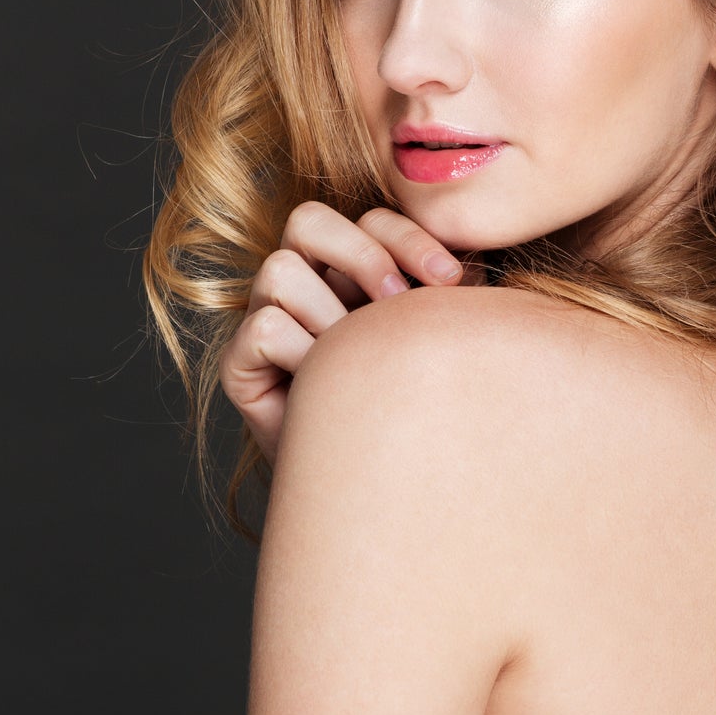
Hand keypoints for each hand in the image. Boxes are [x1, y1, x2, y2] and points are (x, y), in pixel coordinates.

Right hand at [218, 202, 464, 462]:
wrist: (383, 495)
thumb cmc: (420, 414)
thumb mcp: (439, 342)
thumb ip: (447, 296)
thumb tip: (475, 261)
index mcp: (354, 270)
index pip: (371, 218)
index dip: (408, 238)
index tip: (453, 282)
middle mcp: (305, 286)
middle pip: (308, 220)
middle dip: (360, 253)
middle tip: (396, 301)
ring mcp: (267, 319)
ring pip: (281, 270)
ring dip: (330, 316)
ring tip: (357, 362)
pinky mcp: (240, 364)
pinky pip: (266, 327)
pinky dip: (305, 354)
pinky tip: (328, 391)